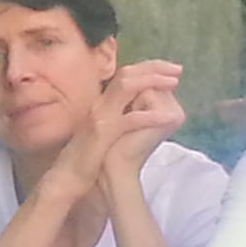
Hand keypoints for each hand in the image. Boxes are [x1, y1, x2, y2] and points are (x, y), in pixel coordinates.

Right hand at [43, 60, 184, 203]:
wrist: (67, 178)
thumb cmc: (87, 159)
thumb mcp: (104, 132)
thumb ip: (118, 118)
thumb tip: (139, 112)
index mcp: (101, 104)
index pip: (125, 75)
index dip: (148, 68)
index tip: (169, 70)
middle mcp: (100, 104)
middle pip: (127, 73)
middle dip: (155, 68)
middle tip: (177, 69)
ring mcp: (100, 116)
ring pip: (127, 86)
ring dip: (153, 81)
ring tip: (174, 82)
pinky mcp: (103, 132)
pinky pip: (130, 119)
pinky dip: (150, 117)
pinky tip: (167, 117)